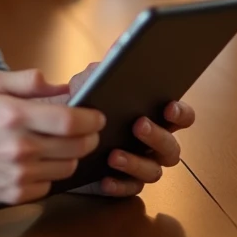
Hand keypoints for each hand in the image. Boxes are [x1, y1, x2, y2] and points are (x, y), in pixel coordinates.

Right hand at [0, 69, 105, 206]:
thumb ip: (26, 81)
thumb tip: (60, 85)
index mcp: (15, 116)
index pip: (71, 121)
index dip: (92, 119)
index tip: (97, 116)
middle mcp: (20, 147)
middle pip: (77, 146)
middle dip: (88, 137)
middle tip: (84, 131)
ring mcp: (18, 174)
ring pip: (68, 168)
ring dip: (70, 156)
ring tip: (58, 146)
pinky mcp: (15, 194)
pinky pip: (50, 186)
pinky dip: (50, 175)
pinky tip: (38, 163)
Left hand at [58, 62, 196, 197]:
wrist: (55, 133)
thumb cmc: (83, 105)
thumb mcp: (89, 83)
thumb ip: (106, 68)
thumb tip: (120, 47)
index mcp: (155, 116)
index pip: (182, 116)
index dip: (181, 113)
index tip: (168, 107)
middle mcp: (155, 143)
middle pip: (171, 147)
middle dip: (157, 136)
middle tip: (138, 125)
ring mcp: (142, 165)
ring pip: (153, 171)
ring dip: (136, 163)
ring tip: (113, 154)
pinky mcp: (123, 183)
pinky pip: (129, 189)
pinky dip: (118, 184)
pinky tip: (104, 179)